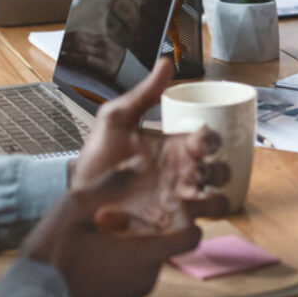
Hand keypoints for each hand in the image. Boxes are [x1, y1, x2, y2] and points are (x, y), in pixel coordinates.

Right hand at [19, 183, 206, 296]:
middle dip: (143, 229)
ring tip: (95, 239)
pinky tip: (91, 261)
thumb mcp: (76, 206)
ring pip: (145, 264)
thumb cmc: (53, 254)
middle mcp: (145, 280)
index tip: (165, 208)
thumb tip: (137, 165)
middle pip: (162, 247)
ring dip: (130, 248)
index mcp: (143, 254)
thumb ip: (111, 184)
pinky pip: (129, 283)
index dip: (185, 219)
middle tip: (108, 220)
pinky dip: (119, 269)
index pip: (191, 237)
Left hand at [61, 30, 125, 80]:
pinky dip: (73, 56)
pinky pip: (85, 59)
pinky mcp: (104, 65)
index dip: (69, 36)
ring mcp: (104, 55)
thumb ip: (97, 47)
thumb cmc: (119, 65)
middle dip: (66, 42)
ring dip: (67, 49)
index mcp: (104, 40)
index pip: (82, 35)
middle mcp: (103, 45)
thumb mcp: (110, 51)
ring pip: (80, 48)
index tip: (60, 38)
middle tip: (56, 44)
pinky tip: (64, 57)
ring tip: (57, 51)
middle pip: (80, 40)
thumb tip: (79, 46)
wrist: (134, 75)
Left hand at [73, 58, 230, 222]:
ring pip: (220, 204)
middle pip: (222, 172)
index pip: (210, 141)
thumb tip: (166, 62)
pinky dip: (192, 228)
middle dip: (217, 171)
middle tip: (191, 172)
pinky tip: (166, 218)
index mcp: (177, 148)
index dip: (211, 141)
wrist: (76, 198)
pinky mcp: (170, 231)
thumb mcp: (115, 120)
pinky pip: (196, 234)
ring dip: (212, 201)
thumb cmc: (98, 159)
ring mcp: (180, 204)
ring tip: (184, 198)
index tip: (194, 143)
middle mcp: (184, 175)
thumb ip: (142, 94)